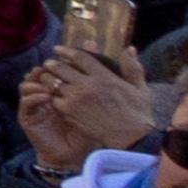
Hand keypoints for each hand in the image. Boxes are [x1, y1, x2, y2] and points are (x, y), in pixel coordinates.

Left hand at [22, 46, 150, 179]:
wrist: (130, 139)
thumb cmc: (138, 114)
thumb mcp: (140, 88)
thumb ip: (132, 68)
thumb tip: (129, 48)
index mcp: (104, 76)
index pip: (80, 57)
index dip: (67, 51)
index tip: (58, 49)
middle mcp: (87, 85)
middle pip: (60, 67)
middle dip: (52, 64)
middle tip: (49, 64)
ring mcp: (76, 99)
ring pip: (53, 83)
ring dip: (49, 79)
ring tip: (48, 79)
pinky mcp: (69, 112)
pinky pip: (54, 100)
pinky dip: (52, 97)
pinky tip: (54, 96)